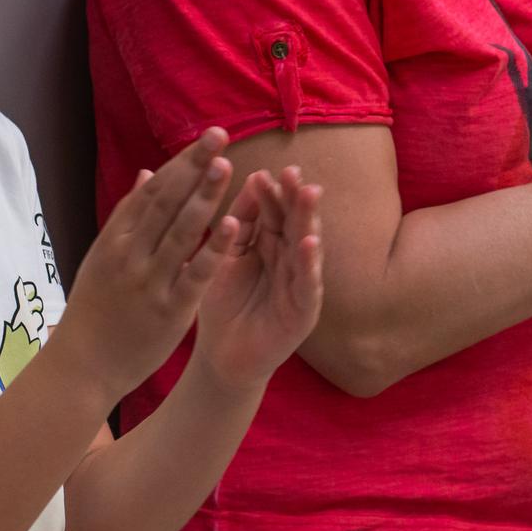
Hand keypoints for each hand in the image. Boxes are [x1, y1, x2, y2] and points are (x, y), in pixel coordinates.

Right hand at [45, 131, 235, 398]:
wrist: (83, 366)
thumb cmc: (96, 309)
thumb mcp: (103, 258)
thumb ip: (128, 217)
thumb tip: (148, 174)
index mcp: (115, 240)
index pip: (152, 191)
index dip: (182, 163)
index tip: (207, 138)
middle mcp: (130, 255)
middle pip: (166, 202)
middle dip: (195, 167)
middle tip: (221, 135)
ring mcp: (150, 281)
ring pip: (182, 231)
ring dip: (206, 196)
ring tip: (228, 166)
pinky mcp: (169, 309)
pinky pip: (195, 273)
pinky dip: (215, 248)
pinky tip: (236, 224)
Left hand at [191, 169, 324, 391]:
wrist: (221, 358)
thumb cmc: (224, 307)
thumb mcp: (226, 260)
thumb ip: (238, 226)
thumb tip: (248, 180)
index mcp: (270, 247)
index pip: (273, 214)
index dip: (271, 193)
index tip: (264, 171)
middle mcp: (290, 261)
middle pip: (294, 224)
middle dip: (294, 198)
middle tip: (293, 173)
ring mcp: (300, 285)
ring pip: (306, 247)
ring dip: (308, 220)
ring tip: (309, 194)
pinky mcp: (303, 312)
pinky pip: (307, 284)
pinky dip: (309, 263)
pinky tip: (310, 243)